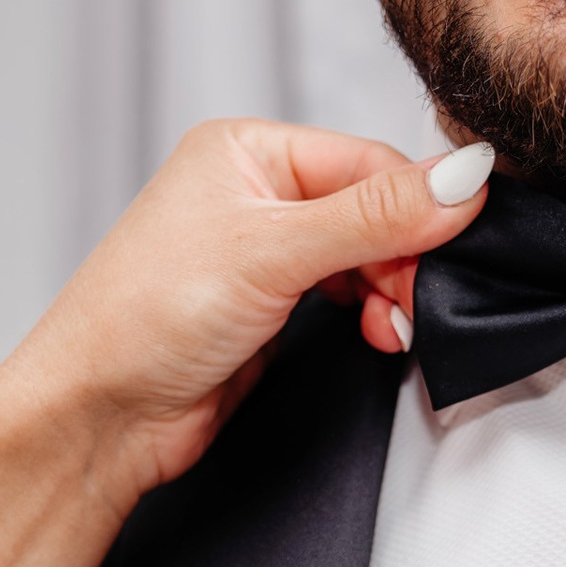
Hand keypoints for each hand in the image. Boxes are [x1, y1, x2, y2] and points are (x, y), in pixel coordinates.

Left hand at [6, 123, 493, 508]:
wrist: (99, 416)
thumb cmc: (145, 319)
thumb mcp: (273, 252)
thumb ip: (376, 216)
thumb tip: (467, 175)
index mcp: (248, 150)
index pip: (369, 161)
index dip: (418, 207)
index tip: (450, 250)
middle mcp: (257, 192)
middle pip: (376, 209)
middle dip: (405, 259)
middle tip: (412, 303)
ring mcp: (265, 252)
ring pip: (368, 255)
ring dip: (394, 292)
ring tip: (393, 327)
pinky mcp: (273, 307)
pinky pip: (351, 296)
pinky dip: (375, 315)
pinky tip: (379, 336)